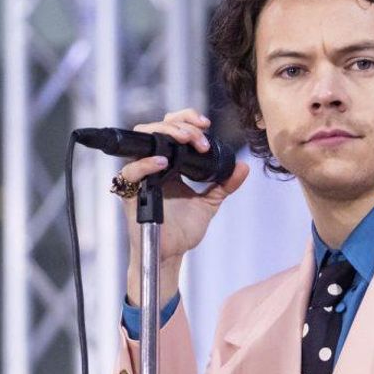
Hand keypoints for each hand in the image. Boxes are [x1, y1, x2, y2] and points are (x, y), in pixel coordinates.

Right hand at [119, 107, 249, 304]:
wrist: (172, 253)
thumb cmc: (184, 229)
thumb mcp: (210, 203)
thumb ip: (225, 184)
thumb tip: (244, 167)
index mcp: (170, 164)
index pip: (171, 129)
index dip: (186, 119)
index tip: (206, 124)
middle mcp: (152, 166)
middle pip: (155, 129)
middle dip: (179, 125)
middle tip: (200, 139)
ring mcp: (140, 177)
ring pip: (141, 143)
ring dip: (165, 135)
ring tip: (186, 142)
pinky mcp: (130, 193)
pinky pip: (130, 172)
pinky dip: (145, 165)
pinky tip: (163, 163)